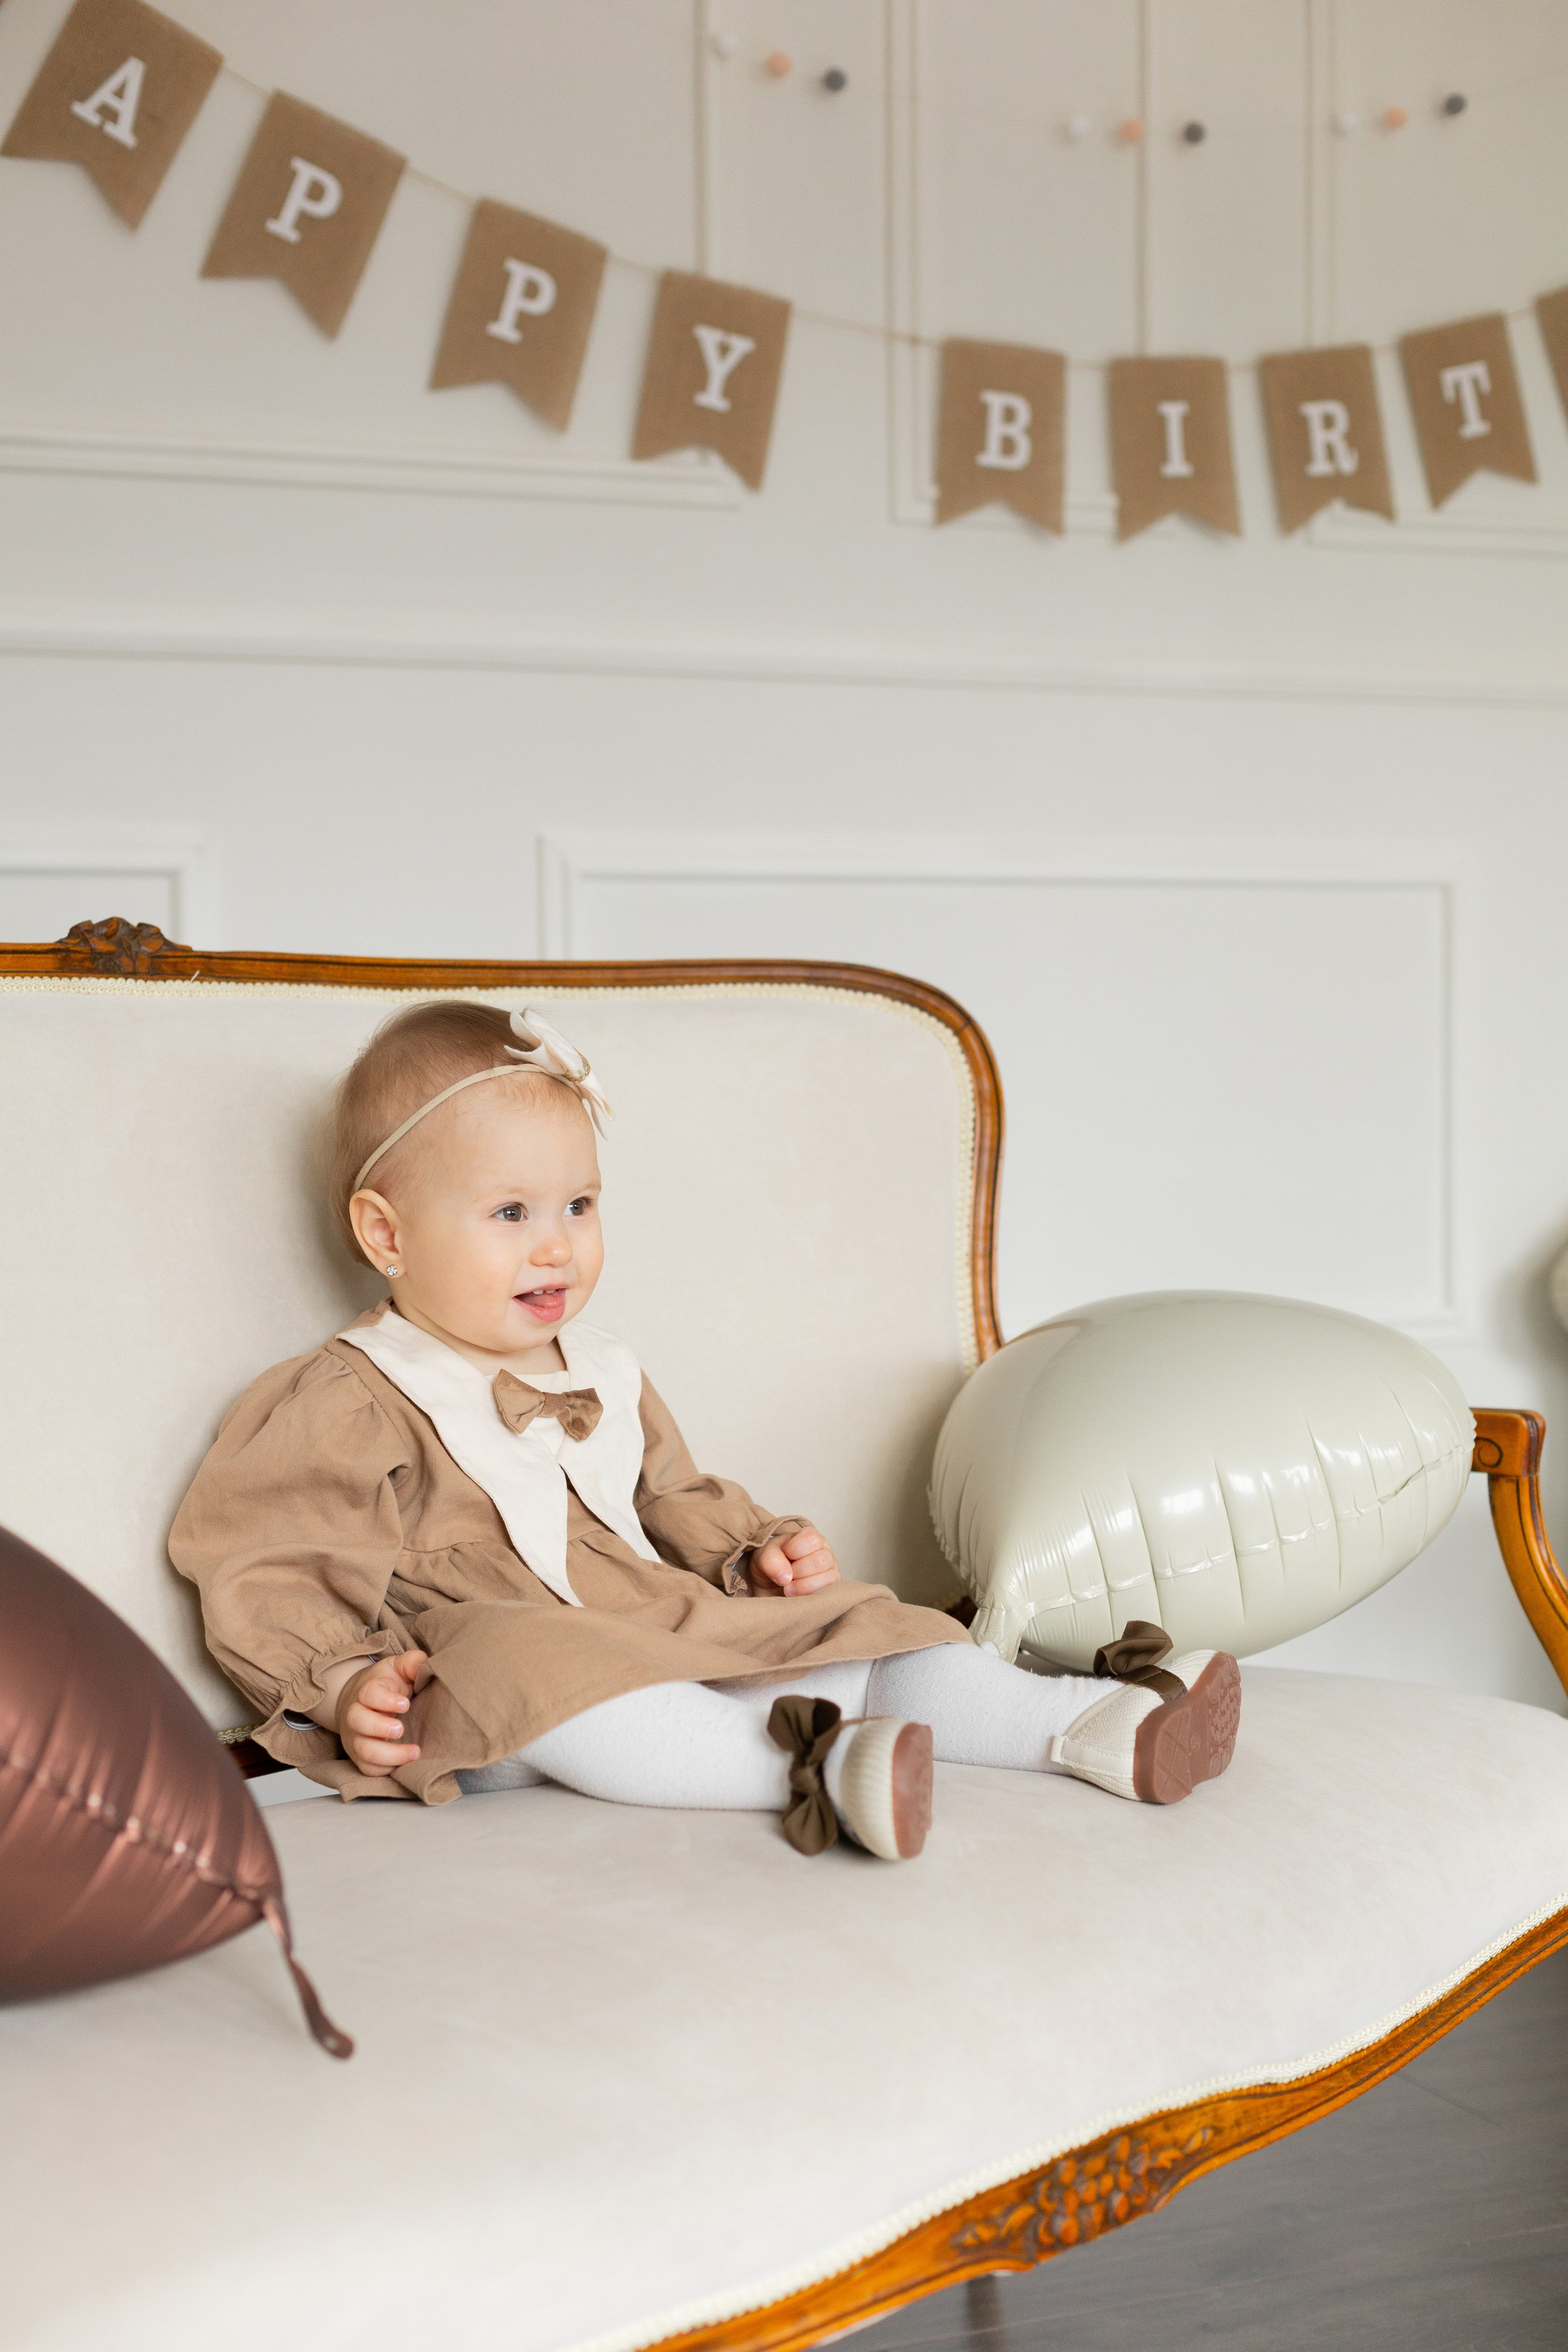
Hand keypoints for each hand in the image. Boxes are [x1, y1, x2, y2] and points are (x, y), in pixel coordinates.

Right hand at [337, 1650, 428, 1776]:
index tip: (405, 1704)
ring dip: (389, 1755)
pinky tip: (404, 1764)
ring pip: (364, 1750)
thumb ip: (411, 1662)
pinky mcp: (359, 1756)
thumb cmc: (385, 1684)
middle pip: (358, 1722)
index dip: (386, 1700)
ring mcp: (356, 1737)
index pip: (369, 1694)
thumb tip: (422, 1665)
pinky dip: (385, 1769)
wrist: (359, 1701)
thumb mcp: (398, 1667)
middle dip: (379, 1727)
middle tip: (401, 1729)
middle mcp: (356, 1715)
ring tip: (415, 1753)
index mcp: (366, 1690)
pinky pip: (367, 1769)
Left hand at [751, 1525, 839, 1596]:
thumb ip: (770, 1560)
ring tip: (787, 1589)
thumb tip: (786, 1577)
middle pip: (820, 1560)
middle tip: (784, 1576)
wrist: (767, 1589)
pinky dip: (809, 1595)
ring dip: (803, 1586)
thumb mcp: (763, 1557)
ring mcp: (830, 1572)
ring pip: (828, 1577)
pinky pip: (829, 1593)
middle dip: (797, 1571)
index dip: (794, 1550)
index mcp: (810, 1538)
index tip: (783, 1555)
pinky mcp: (830, 1590)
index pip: (811, 1539)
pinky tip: (796, 1596)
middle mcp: (824, 1553)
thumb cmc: (770, 1566)